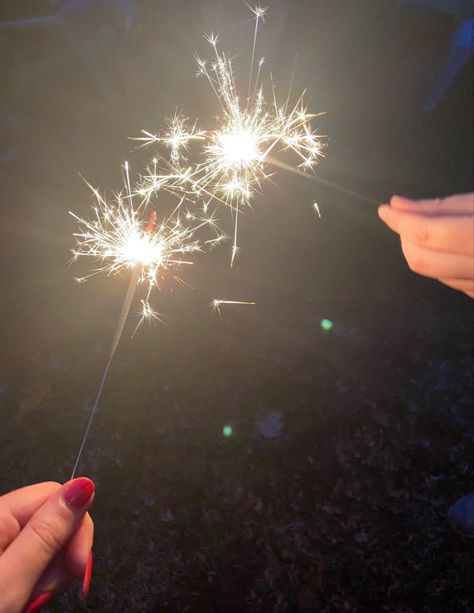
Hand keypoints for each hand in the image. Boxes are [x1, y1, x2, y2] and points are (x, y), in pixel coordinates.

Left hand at [0, 479, 94, 612]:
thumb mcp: (11, 583)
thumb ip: (47, 533)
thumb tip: (84, 486)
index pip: (55, 494)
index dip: (75, 526)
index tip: (77, 566)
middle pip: (52, 516)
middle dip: (63, 551)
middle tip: (49, 589)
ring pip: (46, 540)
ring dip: (50, 570)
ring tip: (32, 598)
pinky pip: (30, 559)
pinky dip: (36, 579)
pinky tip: (25, 597)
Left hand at [378, 194, 473, 297]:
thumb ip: (441, 207)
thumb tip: (399, 206)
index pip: (427, 234)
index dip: (401, 221)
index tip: (386, 211)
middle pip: (422, 259)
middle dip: (406, 238)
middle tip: (407, 219)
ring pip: (431, 273)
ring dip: (419, 250)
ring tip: (432, 228)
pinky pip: (446, 280)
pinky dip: (437, 262)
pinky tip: (446, 247)